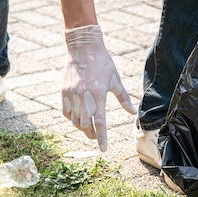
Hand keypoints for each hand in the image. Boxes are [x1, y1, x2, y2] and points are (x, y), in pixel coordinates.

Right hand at [62, 25, 136, 150]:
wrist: (83, 47)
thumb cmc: (103, 62)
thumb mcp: (116, 80)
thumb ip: (124, 98)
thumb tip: (133, 113)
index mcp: (98, 94)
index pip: (101, 122)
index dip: (102, 137)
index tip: (103, 149)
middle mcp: (84, 96)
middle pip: (86, 125)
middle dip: (91, 134)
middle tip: (96, 137)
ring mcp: (72, 94)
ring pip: (74, 120)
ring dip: (82, 127)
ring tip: (88, 128)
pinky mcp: (64, 92)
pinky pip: (66, 112)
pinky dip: (71, 119)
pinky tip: (77, 118)